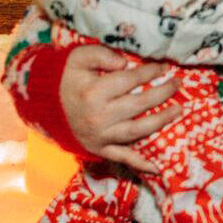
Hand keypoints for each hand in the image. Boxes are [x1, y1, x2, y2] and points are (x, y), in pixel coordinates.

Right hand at [58, 46, 181, 173]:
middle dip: (162, 93)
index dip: (151, 72)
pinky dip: (141, 163)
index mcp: (94, 92)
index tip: (165, 67)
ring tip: (178, 110)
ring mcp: (100, 136)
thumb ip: (102, 55)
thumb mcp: (78, 58)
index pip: (131, 80)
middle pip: (139, 105)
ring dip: (161, 121)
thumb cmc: (66, 78)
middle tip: (178, 84)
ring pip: (137, 131)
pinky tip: (159, 166)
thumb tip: (126, 63)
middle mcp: (98, 116)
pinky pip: (123, 157)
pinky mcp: (99, 149)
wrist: (44, 105)